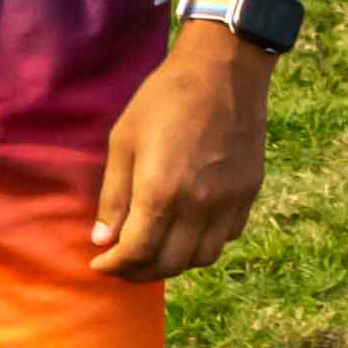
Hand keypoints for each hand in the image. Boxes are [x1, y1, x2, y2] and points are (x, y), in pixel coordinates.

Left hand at [86, 27, 271, 278]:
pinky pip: (225, 237)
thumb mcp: (123, 143)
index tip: (98, 264)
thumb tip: (103, 239)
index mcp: (161, 194)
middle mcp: (199, 207)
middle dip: (139, 272)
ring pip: (202, 258)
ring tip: (152, 251)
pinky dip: (202, 245)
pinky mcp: (248, 194)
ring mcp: (229, 203)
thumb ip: (114, 196)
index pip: (137, 252)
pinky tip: (185, 231)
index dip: (114, 266)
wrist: (222, 75)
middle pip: (170, 264)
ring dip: (174, 263)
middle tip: (121, 264)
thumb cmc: (163, 102)